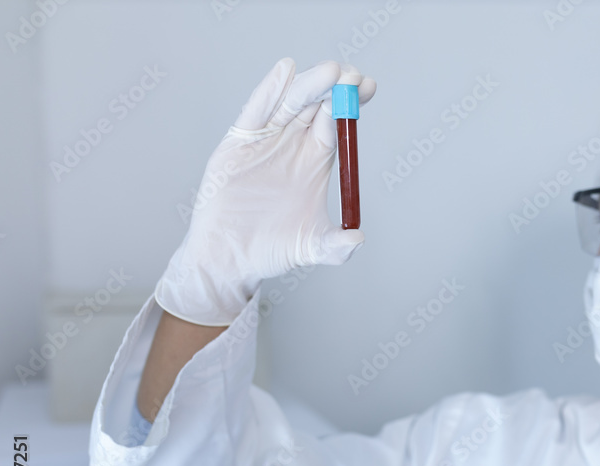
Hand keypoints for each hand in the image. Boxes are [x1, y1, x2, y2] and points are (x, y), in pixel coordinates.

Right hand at [155, 57, 376, 325]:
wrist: (230, 259)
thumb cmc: (272, 250)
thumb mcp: (312, 248)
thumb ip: (337, 246)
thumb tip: (357, 240)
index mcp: (315, 161)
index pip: (337, 124)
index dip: (352, 104)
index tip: (370, 87)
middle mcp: (292, 145)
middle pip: (316, 106)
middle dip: (336, 89)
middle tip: (353, 76)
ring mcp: (265, 141)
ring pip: (290, 103)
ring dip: (310, 85)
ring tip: (330, 73)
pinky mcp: (238, 144)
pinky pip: (255, 112)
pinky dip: (269, 91)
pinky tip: (285, 71)